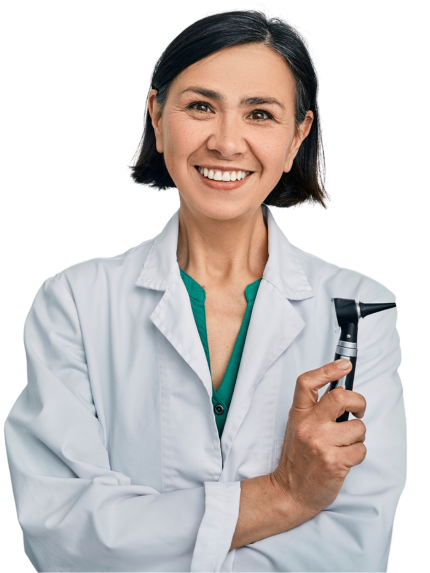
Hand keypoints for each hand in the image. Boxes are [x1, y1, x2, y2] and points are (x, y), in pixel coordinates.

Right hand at [271, 359, 366, 518]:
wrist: (290, 491)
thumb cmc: (299, 458)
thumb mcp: (299, 427)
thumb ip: (316, 410)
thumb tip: (342, 391)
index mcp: (298, 414)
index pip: (307, 383)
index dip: (328, 370)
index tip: (344, 365)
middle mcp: (308, 426)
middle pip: (341, 397)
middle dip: (359, 402)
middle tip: (358, 410)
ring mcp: (321, 444)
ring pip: (358, 428)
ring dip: (358, 437)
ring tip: (344, 446)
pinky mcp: (335, 462)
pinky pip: (361, 449)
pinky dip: (357, 455)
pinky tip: (344, 460)